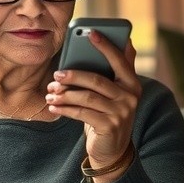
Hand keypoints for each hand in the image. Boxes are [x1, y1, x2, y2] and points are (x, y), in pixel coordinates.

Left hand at [45, 31, 141, 169]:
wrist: (113, 150)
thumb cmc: (110, 113)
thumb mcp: (118, 92)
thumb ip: (122, 68)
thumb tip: (127, 40)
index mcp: (132, 83)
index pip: (119, 60)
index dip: (105, 45)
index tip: (90, 32)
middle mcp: (130, 97)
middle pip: (96, 80)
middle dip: (73, 75)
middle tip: (56, 74)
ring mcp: (121, 113)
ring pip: (86, 97)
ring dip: (65, 93)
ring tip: (51, 92)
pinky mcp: (109, 126)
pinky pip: (82, 113)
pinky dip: (65, 108)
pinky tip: (54, 105)